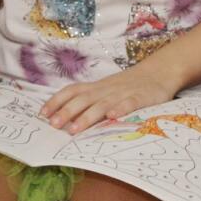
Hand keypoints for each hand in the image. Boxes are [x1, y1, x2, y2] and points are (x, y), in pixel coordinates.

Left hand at [40, 65, 175, 133]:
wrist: (158, 72)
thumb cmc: (128, 86)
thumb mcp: (106, 90)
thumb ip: (88, 101)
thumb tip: (63, 116)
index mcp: (96, 88)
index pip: (72, 91)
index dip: (56, 101)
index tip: (42, 114)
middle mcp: (106, 90)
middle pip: (83, 99)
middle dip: (67, 112)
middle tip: (54, 125)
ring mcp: (123, 94)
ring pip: (102, 104)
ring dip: (87, 116)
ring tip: (75, 129)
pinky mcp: (141, 98)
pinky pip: (130, 104)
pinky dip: (120, 110)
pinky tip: (112, 117)